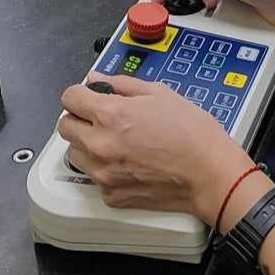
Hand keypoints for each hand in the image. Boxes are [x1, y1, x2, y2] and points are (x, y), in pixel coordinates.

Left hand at [59, 76, 252, 222]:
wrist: (209, 173)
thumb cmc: (193, 134)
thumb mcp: (161, 94)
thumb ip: (123, 85)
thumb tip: (98, 80)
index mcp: (111, 115)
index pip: (69, 98)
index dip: (80, 94)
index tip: (89, 97)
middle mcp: (101, 145)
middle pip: (65, 126)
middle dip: (81, 118)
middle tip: (102, 118)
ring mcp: (103, 173)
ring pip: (75, 154)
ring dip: (87, 144)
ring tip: (116, 141)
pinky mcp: (111, 195)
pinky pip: (94, 177)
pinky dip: (104, 168)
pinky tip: (128, 162)